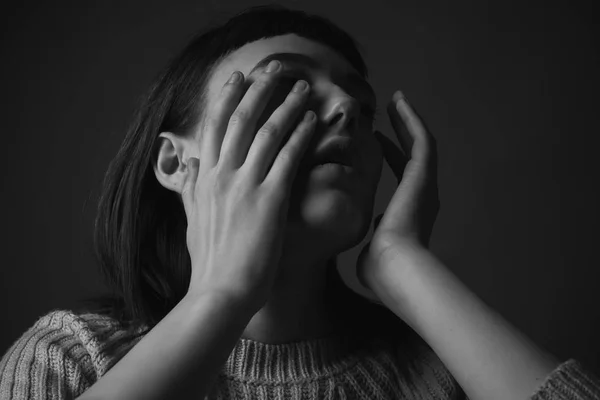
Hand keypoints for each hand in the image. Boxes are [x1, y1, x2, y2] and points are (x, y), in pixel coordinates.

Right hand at [182, 61, 316, 312]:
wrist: (220, 292)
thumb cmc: (209, 262)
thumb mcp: (192, 221)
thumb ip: (192, 189)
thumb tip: (190, 164)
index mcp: (204, 178)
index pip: (215, 127)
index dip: (227, 98)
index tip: (239, 77)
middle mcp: (222, 175)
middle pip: (242, 120)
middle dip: (260, 89)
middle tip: (276, 67)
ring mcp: (246, 186)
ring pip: (267, 133)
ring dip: (287, 106)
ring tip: (303, 88)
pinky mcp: (270, 200)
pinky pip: (289, 158)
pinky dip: (301, 136)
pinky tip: (314, 121)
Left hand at [356, 91, 439, 289]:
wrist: (395, 267)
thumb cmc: (381, 267)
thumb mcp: (373, 246)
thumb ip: (372, 237)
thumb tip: (367, 237)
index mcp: (411, 210)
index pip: (402, 174)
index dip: (390, 154)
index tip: (376, 140)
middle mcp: (424, 194)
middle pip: (414, 153)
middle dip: (402, 132)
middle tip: (391, 112)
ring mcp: (426, 184)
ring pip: (421, 143)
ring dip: (408, 121)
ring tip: (397, 100)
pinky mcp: (424, 176)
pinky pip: (422, 140)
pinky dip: (412, 121)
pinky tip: (400, 104)